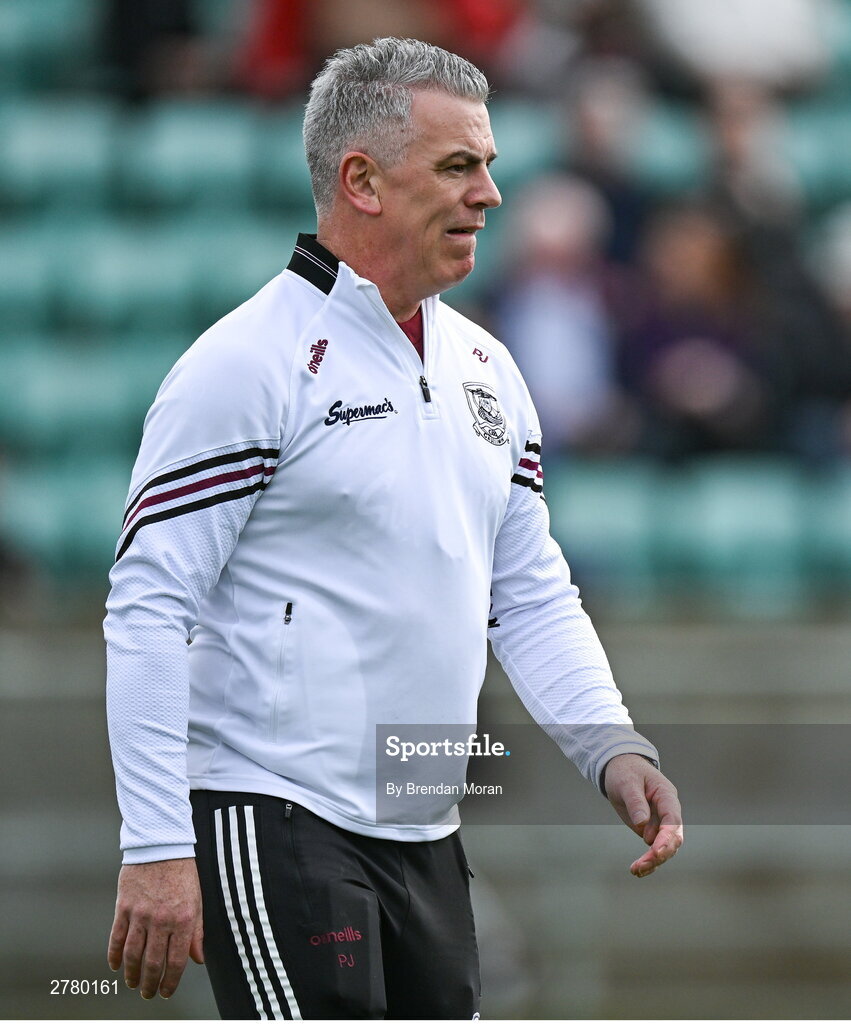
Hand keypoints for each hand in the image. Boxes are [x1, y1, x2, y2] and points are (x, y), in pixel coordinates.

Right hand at [107, 858, 203, 998]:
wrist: (161, 845)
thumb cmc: (182, 872)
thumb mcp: (198, 900)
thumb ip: (197, 932)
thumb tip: (198, 958)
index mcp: (184, 919)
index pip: (176, 961)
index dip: (170, 981)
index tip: (166, 991)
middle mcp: (162, 920)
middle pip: (152, 963)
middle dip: (150, 984)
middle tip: (148, 993)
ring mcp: (140, 914)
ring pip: (133, 955)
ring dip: (132, 975)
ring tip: (133, 983)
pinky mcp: (124, 907)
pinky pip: (116, 938)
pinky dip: (114, 956)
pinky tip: (116, 966)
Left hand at [603, 753, 683, 877]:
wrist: (620, 768)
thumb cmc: (626, 771)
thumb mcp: (628, 782)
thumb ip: (636, 801)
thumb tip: (642, 824)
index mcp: (667, 796)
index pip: (672, 819)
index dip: (666, 837)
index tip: (656, 851)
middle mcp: (667, 812)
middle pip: (673, 838)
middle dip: (661, 853)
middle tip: (644, 864)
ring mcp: (659, 822)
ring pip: (664, 847)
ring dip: (653, 861)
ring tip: (636, 870)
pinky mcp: (649, 830)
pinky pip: (653, 849)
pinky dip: (648, 860)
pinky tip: (638, 870)